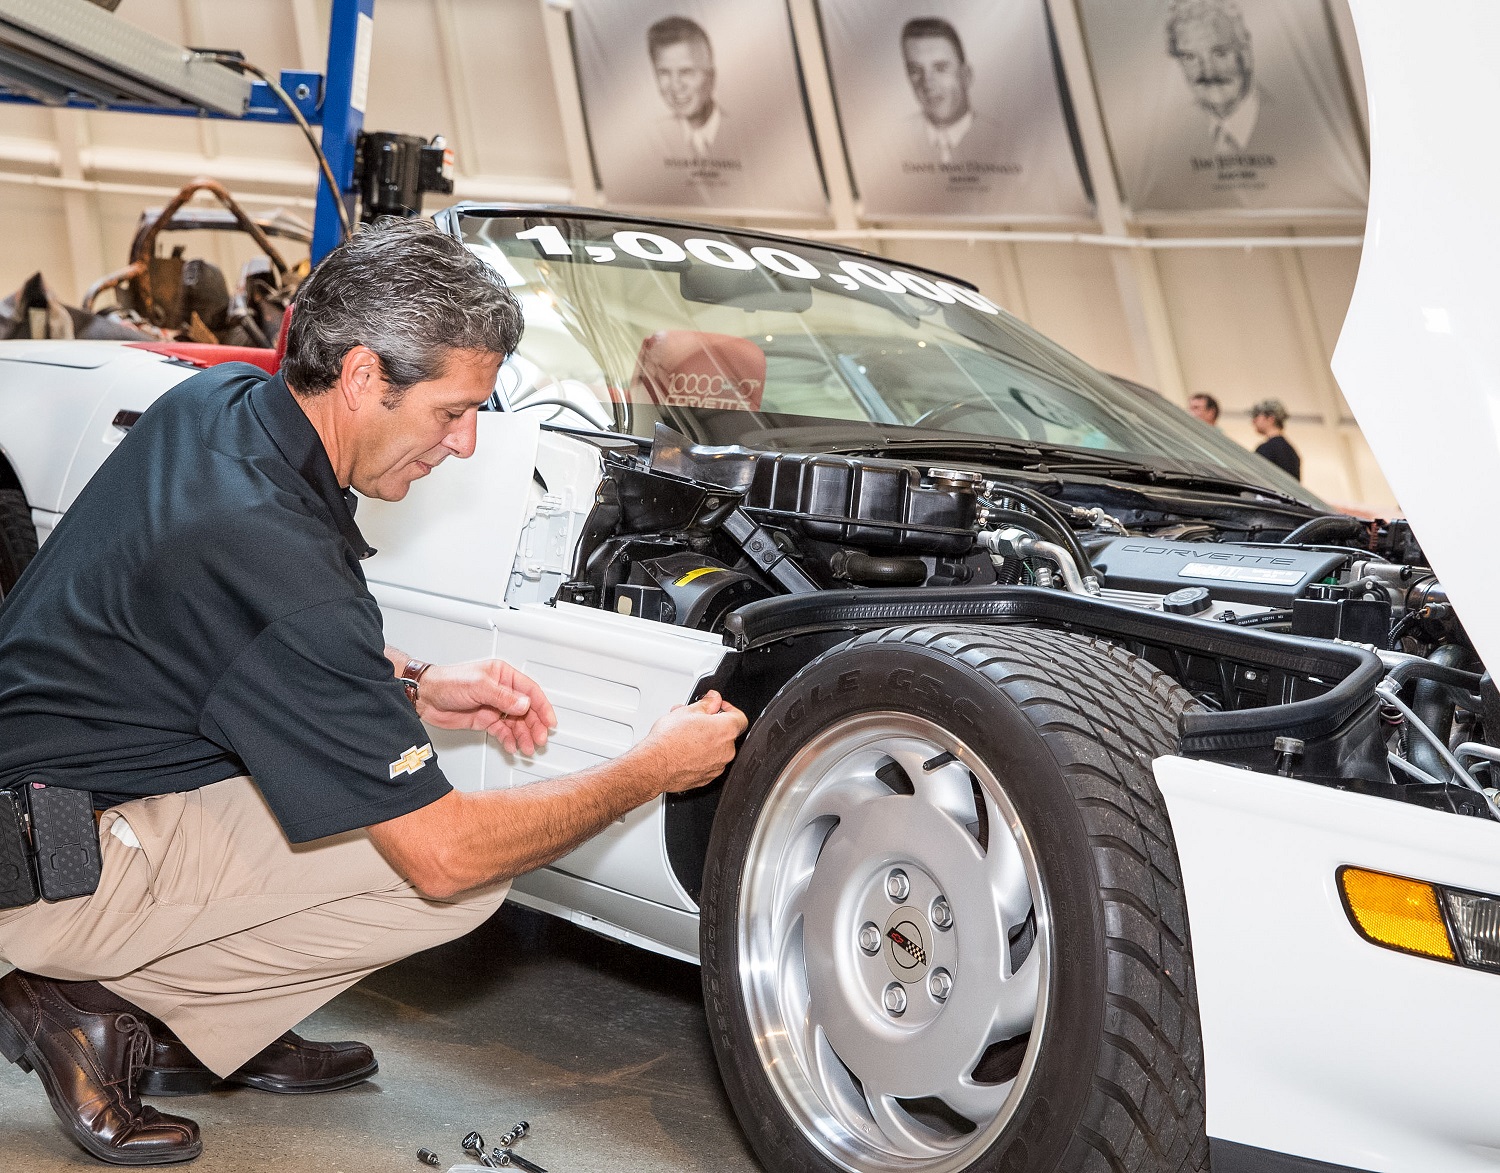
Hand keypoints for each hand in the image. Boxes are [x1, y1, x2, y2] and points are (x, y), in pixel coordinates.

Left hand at [417, 659, 557, 755]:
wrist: (425, 696)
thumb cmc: (448, 682)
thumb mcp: (479, 686)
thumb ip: (503, 697)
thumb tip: (524, 704)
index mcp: (503, 675)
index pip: (530, 691)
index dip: (542, 707)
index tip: (550, 721)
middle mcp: (501, 691)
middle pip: (526, 710)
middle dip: (534, 725)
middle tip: (539, 739)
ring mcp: (493, 706)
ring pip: (516, 722)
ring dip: (523, 735)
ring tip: (527, 747)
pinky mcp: (485, 720)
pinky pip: (502, 731)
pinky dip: (508, 739)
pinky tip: (512, 746)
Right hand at [636, 691, 747, 794]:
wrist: (654, 765)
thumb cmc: (668, 740)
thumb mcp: (687, 711)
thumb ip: (706, 703)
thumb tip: (713, 699)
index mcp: (725, 730)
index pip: (739, 717)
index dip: (728, 709)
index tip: (717, 707)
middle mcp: (726, 750)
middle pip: (726, 733)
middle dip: (711, 724)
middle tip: (694, 719)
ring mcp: (717, 766)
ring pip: (717, 749)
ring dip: (706, 740)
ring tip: (684, 733)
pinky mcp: (707, 778)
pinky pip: (708, 763)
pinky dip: (700, 756)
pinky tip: (684, 749)